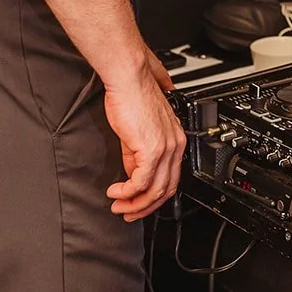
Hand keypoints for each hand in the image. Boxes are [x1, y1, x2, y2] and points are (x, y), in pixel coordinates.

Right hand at [103, 51, 184, 221]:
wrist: (128, 79)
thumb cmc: (132, 95)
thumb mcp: (137, 131)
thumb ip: (136, 153)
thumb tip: (131, 172)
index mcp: (175, 140)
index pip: (170, 178)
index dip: (153, 196)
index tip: (137, 203)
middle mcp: (175, 145)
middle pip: (165, 189)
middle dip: (144, 207)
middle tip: (126, 212)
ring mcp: (165, 148)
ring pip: (154, 190)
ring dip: (134, 203)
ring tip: (118, 205)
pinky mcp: (151, 149)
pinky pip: (141, 182)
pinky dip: (127, 192)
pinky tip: (116, 192)